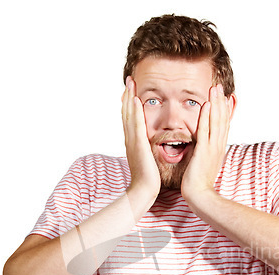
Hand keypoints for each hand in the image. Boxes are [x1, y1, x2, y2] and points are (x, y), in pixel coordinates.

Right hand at [122, 76, 160, 199]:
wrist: (144, 191)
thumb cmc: (149, 179)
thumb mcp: (148, 160)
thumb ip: (148, 150)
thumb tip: (151, 145)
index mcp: (133, 142)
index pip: (130, 118)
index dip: (130, 103)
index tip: (132, 90)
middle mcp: (130, 139)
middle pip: (126, 112)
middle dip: (127, 95)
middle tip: (128, 79)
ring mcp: (133, 142)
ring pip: (129, 115)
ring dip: (129, 97)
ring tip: (130, 83)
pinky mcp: (138, 145)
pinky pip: (136, 125)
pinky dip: (135, 112)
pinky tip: (136, 100)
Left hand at [181, 84, 230, 200]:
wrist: (199, 196)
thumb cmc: (199, 183)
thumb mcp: (204, 164)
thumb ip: (204, 153)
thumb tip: (203, 147)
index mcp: (218, 149)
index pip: (223, 125)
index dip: (224, 110)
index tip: (225, 97)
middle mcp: (218, 146)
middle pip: (222, 119)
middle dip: (221, 102)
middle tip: (220, 86)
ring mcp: (212, 148)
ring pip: (216, 122)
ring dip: (216, 104)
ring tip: (215, 89)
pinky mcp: (204, 152)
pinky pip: (205, 131)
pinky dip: (206, 117)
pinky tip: (206, 105)